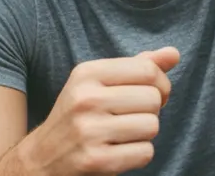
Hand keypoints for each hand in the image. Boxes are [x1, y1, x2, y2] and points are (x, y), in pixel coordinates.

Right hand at [20, 47, 180, 175]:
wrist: (40, 160)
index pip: (148, 70)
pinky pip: (145, 152)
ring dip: (144, 134)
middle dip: (151, 111)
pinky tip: (118, 151)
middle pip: (153, 98)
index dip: (161, 84)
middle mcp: (85, 99)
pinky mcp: (95, 161)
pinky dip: (139, 155)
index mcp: (87, 73)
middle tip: (131, 117)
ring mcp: (88, 131)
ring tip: (122, 134)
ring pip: (152, 126)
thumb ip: (138, 66)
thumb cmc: (78, 117)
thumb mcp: (98, 83)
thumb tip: (173, 53)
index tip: (152, 94)